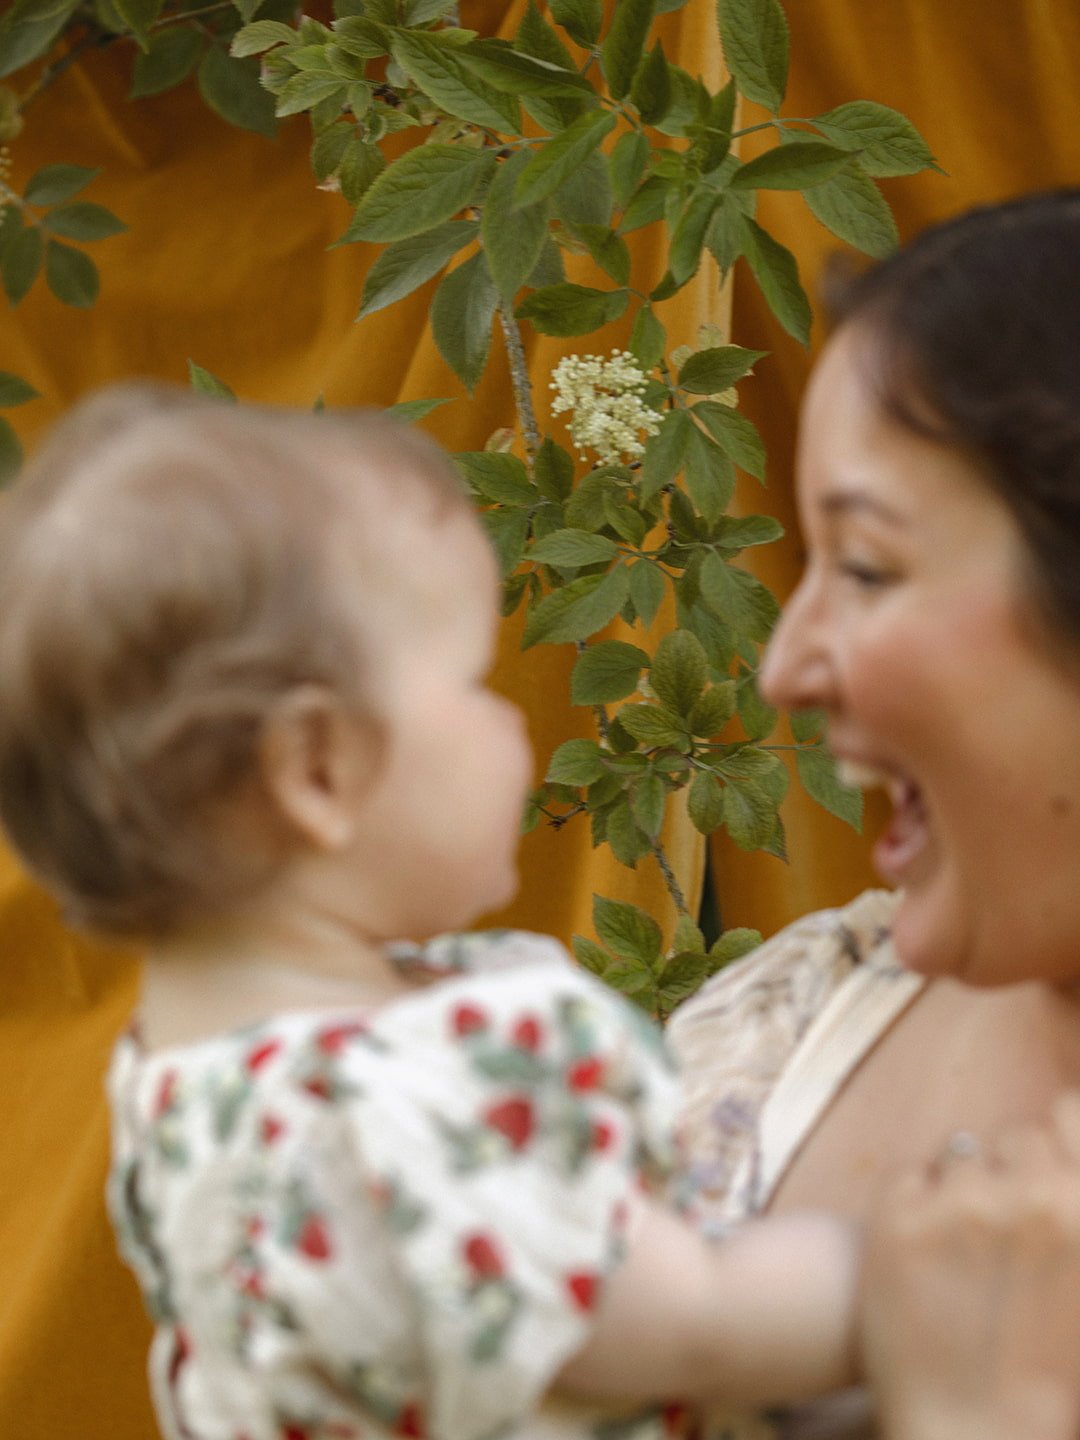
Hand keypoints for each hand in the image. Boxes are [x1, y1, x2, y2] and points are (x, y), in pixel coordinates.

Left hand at [860, 1093, 1079, 1439]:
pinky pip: (907, 1178)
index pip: (1070, 1113)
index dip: (1055, 1134)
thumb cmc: (1047, 1373)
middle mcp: (1031, 1198)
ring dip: (958, 1192)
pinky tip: (923, 1263)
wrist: (979, 1436)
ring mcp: (961, 1205)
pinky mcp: (898, 1218)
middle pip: (1012, 1136)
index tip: (1040, 1163)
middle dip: (1006, 1174)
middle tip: (996, 1235)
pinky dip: (911, 1209)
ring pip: (957, 1155)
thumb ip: (1070, 1208)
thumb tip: (1057, 1154)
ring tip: (961, 1259)